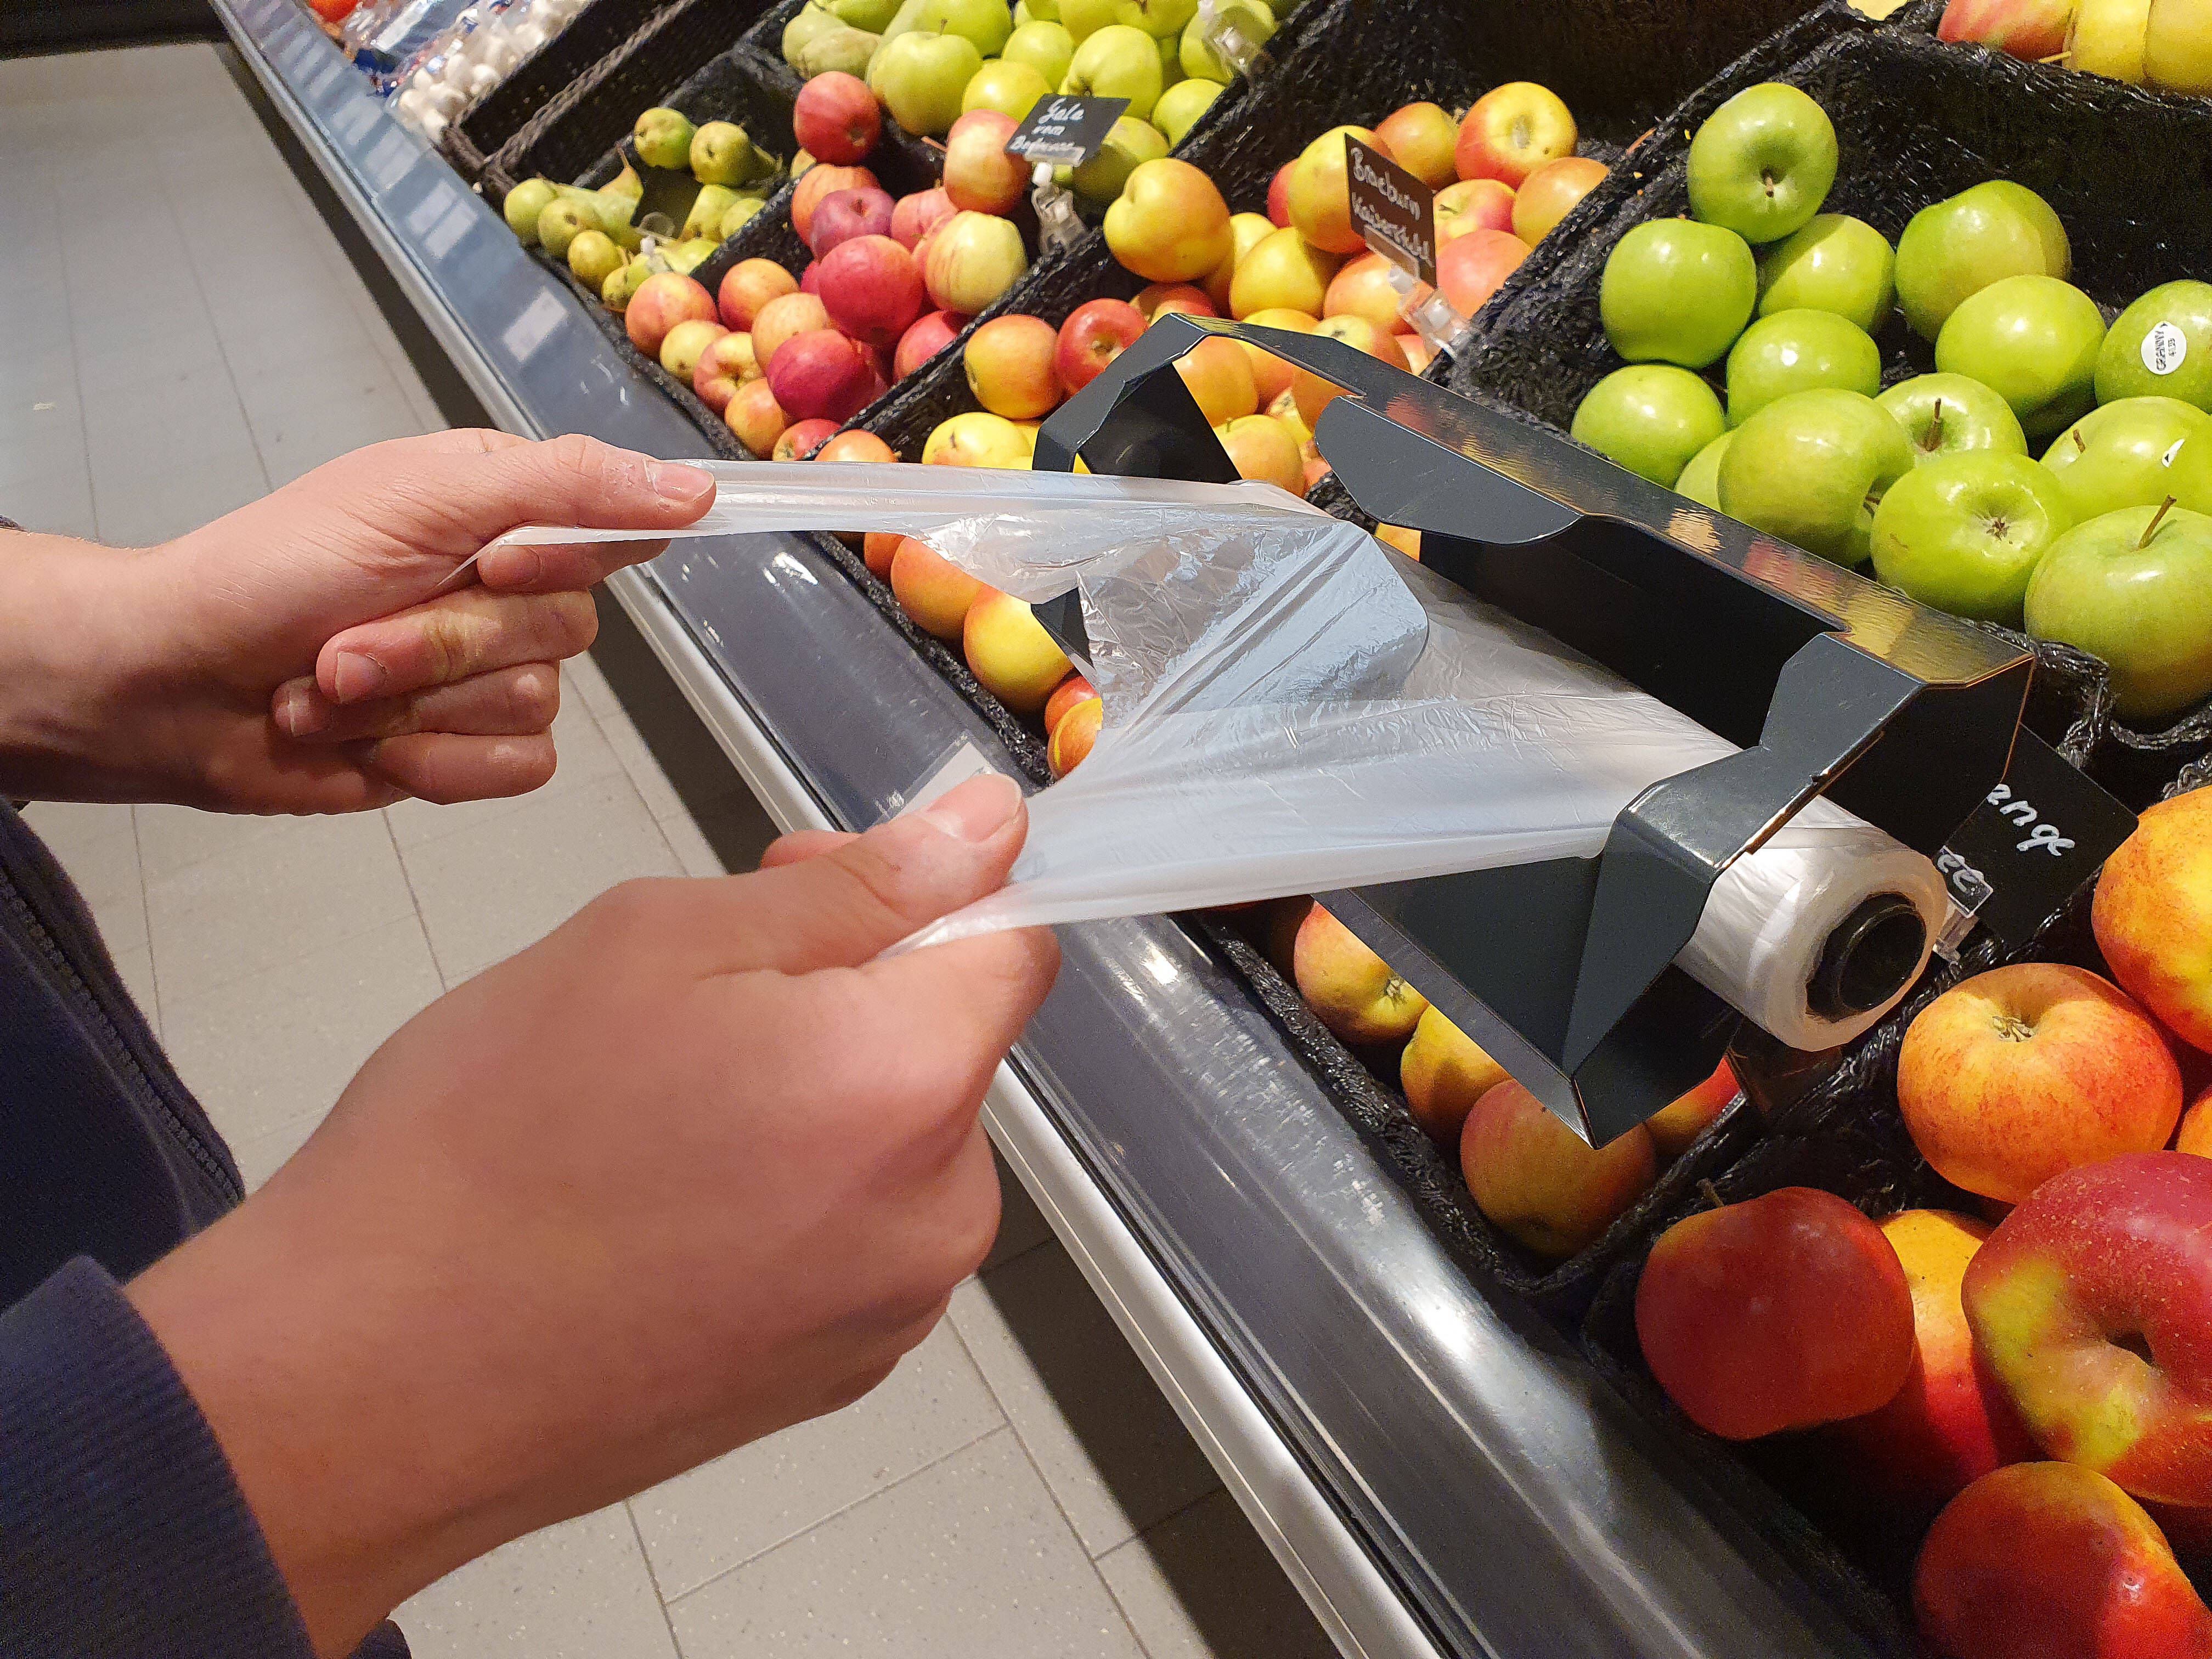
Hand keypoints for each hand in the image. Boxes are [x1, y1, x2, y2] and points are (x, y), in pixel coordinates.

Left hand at [0, 430, 713, 811]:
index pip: (614, 526)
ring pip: (536, 705)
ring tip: (333, 685)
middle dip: (442, 645)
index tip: (486, 566)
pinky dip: (434, 762)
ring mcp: (486, 675)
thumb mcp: (421, 499)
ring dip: (416, 705)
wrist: (173, 685)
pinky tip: (368, 743)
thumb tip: (694, 488)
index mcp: (503, 508)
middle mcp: (507, 590)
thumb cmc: (271, 572)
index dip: (558, 559)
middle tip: (350, 634)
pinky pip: (518, 768)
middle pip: (565, 632)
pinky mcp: (467, 751)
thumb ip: (566, 487)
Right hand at [126, 775, 1057, 1656]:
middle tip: (693, 984)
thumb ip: (857, 887)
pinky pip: (849, 1235)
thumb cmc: (490, 1139)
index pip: (1017, 945)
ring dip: (811, 1092)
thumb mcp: (661, 941)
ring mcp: (889, 1311)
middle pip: (948, 1047)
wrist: (368, 1379)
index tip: (826, 880)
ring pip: (894, 1142)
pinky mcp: (831, 1375)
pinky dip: (784, 1192)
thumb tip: (987, 830)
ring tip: (654, 1103)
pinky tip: (660, 1194)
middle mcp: (937, 1215)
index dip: (931, 887)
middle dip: (850, 991)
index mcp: (910, 1084)